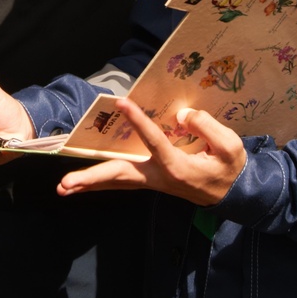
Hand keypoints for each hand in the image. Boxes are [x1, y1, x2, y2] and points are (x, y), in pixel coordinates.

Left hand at [56, 99, 246, 206]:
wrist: (233, 194)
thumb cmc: (230, 169)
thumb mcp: (229, 146)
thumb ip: (207, 127)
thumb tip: (181, 114)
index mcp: (177, 168)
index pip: (153, 141)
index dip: (138, 121)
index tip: (122, 103)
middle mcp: (158, 177)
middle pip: (120, 176)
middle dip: (92, 178)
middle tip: (65, 184)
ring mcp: (152, 181)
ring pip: (117, 181)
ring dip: (90, 182)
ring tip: (63, 187)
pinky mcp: (151, 180)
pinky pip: (122, 180)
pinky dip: (102, 179)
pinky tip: (83, 180)